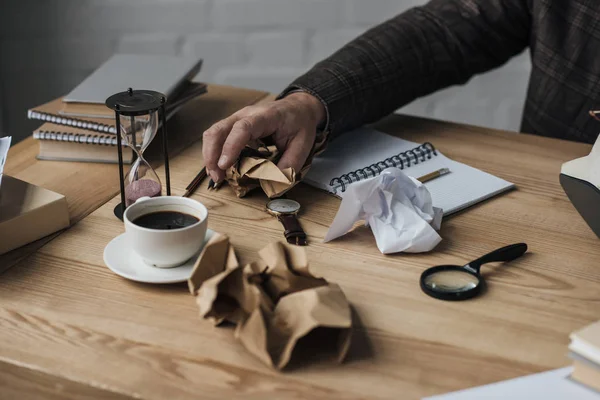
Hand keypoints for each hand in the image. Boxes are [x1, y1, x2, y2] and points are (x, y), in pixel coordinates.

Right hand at [202, 92, 325, 182]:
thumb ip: (289, 165)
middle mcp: (246, 114)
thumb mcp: (303, 145)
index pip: (243, 128)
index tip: (225, 165)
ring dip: (210, 155)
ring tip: (216, 176)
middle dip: (212, 154)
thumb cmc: (300, 124)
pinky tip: (219, 168)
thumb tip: (272, 184)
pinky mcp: (234, 125)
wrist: (298, 108)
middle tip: (217, 177)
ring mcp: (237, 118)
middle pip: (219, 129)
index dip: (231, 146)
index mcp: (265, 116)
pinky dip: (214, 153)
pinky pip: (218, 136)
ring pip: (214, 132)